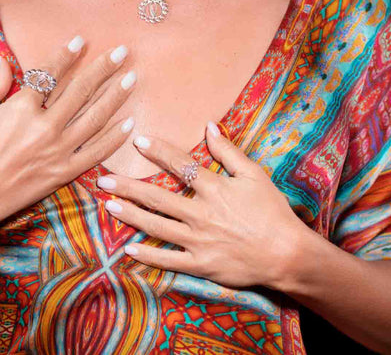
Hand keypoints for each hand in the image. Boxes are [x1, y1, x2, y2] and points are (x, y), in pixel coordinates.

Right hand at [0, 38, 136, 237]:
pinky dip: (114, 138)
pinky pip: (96, 153)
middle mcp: (43, 127)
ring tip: (132, 78)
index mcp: (20, 109)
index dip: (66, 55)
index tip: (81, 41)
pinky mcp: (64, 172)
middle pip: (80, 91)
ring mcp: (57, 151)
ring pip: (94, 118)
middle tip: (122, 52)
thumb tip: (2, 59)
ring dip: (115, 96)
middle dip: (103, 68)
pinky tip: (129, 122)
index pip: (50, 74)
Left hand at [97, 122, 311, 289]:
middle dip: (128, 186)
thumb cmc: (272, 211)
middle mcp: (201, 214)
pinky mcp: (201, 265)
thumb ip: (228, 150)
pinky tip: (127, 249)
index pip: (180, 165)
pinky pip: (169, 260)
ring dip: (130, 215)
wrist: (287, 254)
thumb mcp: (254, 174)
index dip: (158, 152)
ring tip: (108, 205)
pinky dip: (148, 255)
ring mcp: (199, 241)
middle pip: (158, 198)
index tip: (138, 142)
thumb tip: (209, 125)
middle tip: (103, 179)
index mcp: (215, 188)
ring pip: (157, 226)